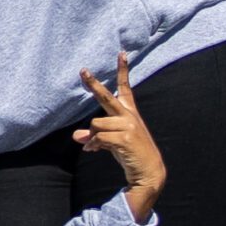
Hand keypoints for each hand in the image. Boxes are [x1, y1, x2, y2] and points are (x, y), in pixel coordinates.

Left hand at [74, 52, 166, 224]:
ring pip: (96, 124)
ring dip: (92, 137)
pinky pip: (98, 137)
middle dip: (93, 84)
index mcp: (129, 112)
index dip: (123, 70)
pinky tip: (94, 151)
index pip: (125, 88)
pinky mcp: (124, 138)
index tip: (122, 53)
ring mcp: (128, 126)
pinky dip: (93, 145)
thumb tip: (76, 136)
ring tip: (95, 147)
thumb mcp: (113, 142)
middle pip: (106, 97)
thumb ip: (96, 136)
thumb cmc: (130, 154)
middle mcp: (129, 116)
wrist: (149, 172)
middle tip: (82, 70)